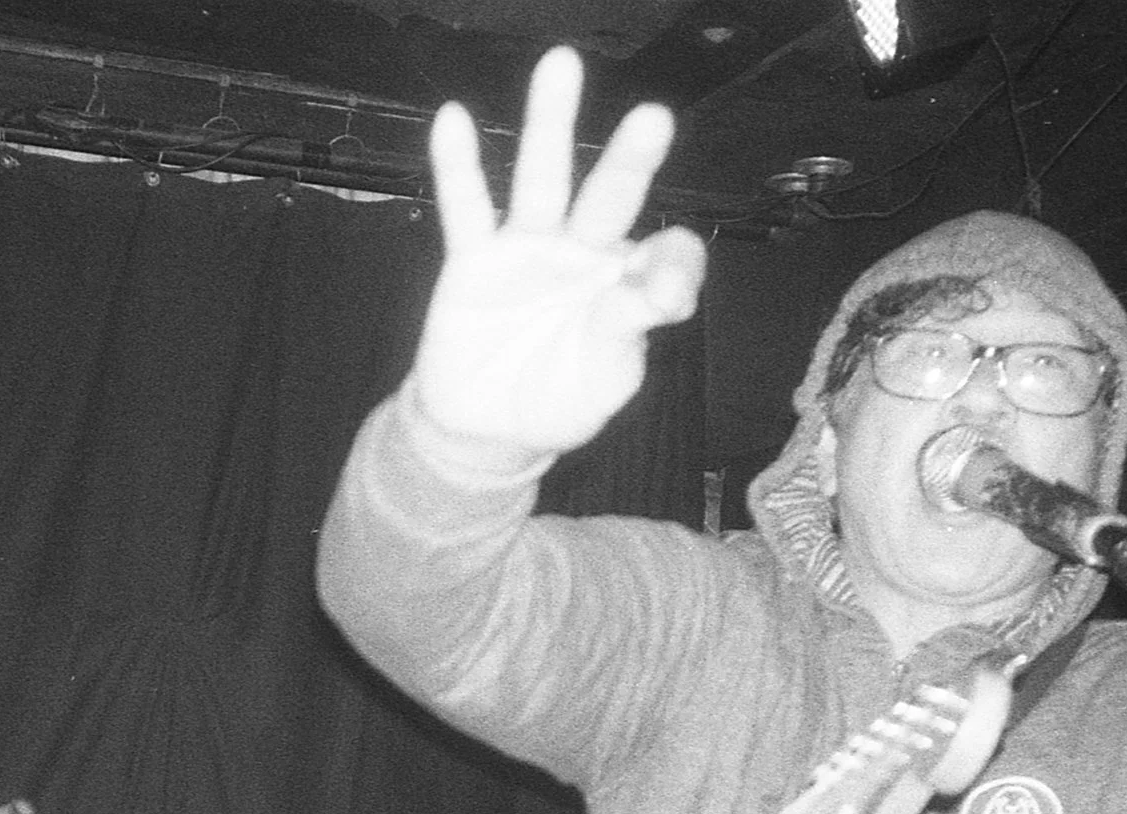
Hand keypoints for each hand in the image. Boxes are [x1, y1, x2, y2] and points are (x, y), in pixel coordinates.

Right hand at [412, 46, 706, 460]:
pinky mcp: (473, 260)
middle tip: (653, 118)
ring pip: (541, 178)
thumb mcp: (609, 375)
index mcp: (627, 282)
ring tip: (561, 66)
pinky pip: (467, 207)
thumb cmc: (557, 399)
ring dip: (550, 124)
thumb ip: (635, 323)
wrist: (485, 432)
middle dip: (630, 158)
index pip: (665, 253)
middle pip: (609, 194)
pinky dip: (458, 165)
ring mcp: (527, 249)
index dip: (672, 264)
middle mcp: (582, 251)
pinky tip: (454, 120)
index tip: (665, 294)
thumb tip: (667, 287)